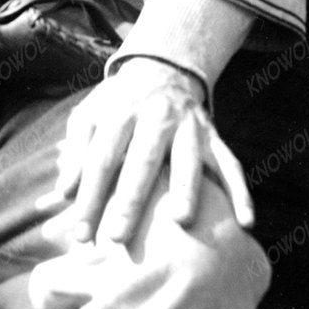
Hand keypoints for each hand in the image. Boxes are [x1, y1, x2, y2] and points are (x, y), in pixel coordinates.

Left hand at [35, 56, 253, 247]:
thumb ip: (75, 152)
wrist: (161, 70)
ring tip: (180, 221)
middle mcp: (156, 116)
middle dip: (129, 201)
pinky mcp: (214, 136)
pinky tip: (246, 221)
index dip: (89, 196)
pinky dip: (240, 191)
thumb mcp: (89, 115)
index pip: (101, 159)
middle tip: (118, 238)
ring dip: (186, 189)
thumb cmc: (117, 105)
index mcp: (121, 111)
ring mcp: (188, 126)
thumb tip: (62, 193)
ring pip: (189, 159)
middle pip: (142, 161)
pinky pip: (230, 164)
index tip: (79, 235)